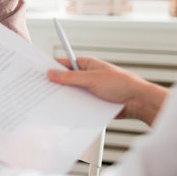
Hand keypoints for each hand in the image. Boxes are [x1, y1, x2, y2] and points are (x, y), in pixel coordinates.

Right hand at [48, 56, 167, 125]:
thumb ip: (70, 77)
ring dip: (64, 97)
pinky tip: (64, 111)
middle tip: (41, 89)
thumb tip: (51, 73)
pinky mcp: (92, 103)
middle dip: (56, 84)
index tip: (38, 72)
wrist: (138, 102)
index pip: (64, 63)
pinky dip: (72, 107)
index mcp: (86, 65)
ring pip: (71, 93)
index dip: (51, 67)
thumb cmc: (120, 84)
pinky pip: (78, 104)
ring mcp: (89, 90)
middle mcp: (86, 76)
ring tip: (50, 102)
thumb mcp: (91, 79)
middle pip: (65, 79)